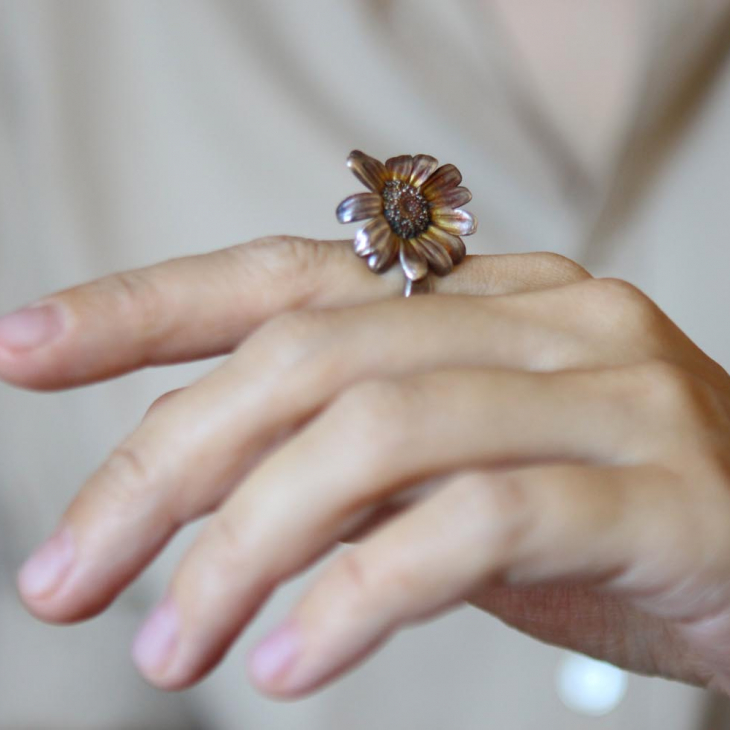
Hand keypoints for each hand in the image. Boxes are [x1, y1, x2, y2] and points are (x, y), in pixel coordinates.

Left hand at [4, 236, 729, 698]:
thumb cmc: (599, 502)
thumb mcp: (456, 460)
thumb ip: (354, 451)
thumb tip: (210, 486)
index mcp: (476, 298)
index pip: (288, 279)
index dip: (148, 305)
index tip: (24, 345)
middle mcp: (536, 318)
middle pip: (309, 359)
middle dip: (168, 464)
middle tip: (68, 573)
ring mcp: (600, 392)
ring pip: (381, 434)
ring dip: (245, 546)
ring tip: (166, 648)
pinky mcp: (653, 488)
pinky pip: (480, 521)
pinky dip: (362, 590)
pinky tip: (288, 659)